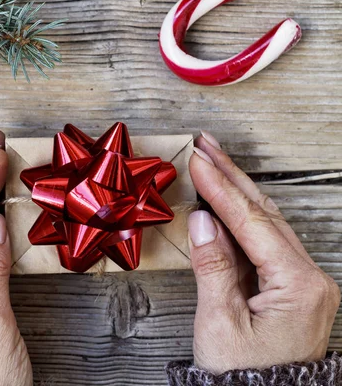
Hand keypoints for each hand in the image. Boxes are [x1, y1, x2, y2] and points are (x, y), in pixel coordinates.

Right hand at [187, 131, 340, 373]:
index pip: (253, 223)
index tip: (198, 161)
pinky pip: (265, 241)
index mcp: (299, 286)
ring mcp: (303, 280)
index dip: (221, 189)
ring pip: (267, 222)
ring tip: (214, 162)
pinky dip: (241, 218)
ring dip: (237, 191)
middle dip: (232, 176)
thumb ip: (213, 266)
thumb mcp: (219, 321)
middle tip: (207, 145)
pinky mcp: (290, 285)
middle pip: (265, 213)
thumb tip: (203, 220)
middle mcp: (310, 277)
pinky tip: (224, 201)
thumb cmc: (243, 375)